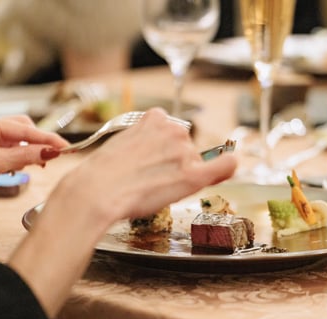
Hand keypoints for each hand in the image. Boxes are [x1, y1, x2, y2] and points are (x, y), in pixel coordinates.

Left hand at [0, 113, 68, 212]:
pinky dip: (18, 157)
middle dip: (38, 143)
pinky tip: (20, 167)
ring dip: (28, 151)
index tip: (66, 147)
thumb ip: (25, 155)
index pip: (25, 130)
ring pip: (17, 140)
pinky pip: (9, 149)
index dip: (48, 139)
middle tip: (53, 157)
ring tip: (37, 165)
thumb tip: (50, 151)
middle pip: (23, 129)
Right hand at [60, 108, 237, 220]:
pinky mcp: (192, 175)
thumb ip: (144, 141)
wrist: (97, 192)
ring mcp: (184, 152)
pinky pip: (224, 165)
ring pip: (196, 162)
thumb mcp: (122, 144)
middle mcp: (173, 130)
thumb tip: (160, 151)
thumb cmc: (102, 174)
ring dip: (184, 174)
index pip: (171, 132)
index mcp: (155, 119)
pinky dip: (228, 165)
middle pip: (186, 148)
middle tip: (151, 179)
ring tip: (156, 187)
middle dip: (175, 162)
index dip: (167, 149)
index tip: (159, 161)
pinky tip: (229, 165)